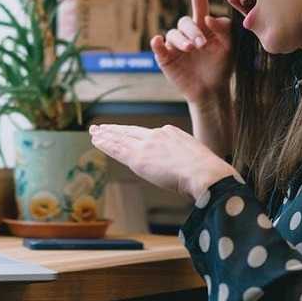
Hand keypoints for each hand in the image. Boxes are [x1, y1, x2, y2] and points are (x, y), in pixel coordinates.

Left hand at [89, 123, 241, 199]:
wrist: (205, 173)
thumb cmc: (207, 173)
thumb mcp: (197, 159)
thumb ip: (186, 162)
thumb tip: (187, 173)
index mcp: (172, 133)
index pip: (147, 134)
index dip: (134, 134)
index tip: (126, 133)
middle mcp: (157, 135)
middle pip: (131, 132)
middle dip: (115, 130)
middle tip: (102, 127)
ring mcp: (147, 145)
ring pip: (121, 138)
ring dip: (106, 136)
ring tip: (94, 133)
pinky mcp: (139, 158)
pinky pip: (117, 149)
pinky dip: (105, 144)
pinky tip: (96, 141)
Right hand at [151, 0, 232, 104]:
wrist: (212, 90)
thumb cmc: (221, 67)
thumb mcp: (229, 46)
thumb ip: (224, 29)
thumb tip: (207, 18)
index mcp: (203, 27)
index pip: (198, 4)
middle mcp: (187, 33)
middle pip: (185, 22)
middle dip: (193, 31)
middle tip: (201, 44)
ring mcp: (175, 45)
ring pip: (173, 34)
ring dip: (182, 39)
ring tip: (192, 49)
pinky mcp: (165, 58)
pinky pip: (158, 47)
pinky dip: (157, 43)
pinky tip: (159, 41)